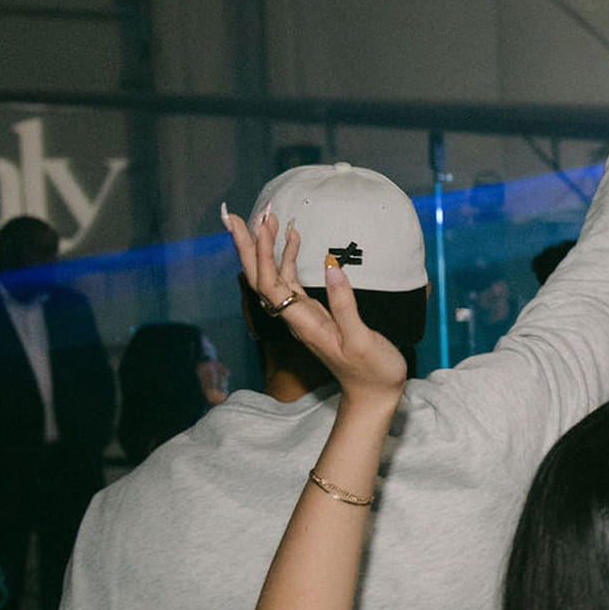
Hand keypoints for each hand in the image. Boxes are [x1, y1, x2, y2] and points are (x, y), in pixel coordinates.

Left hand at [224, 209, 408, 404]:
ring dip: (266, 247)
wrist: (374, 394)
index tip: (261, 224)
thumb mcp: (361, 340)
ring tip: (264, 216)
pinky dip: (288, 257)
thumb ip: (344, 305)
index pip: (270, 282)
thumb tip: (330, 267)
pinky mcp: (314, 313)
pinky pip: (291, 281)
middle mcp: (296, 317)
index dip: (262, 252)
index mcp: (303, 322)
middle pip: (260, 277)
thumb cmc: (372, 371)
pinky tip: (293, 238)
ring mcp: (303, 314)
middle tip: (234, 215)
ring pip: (274, 276)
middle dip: (247, 245)